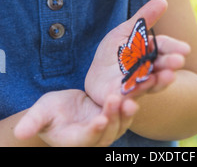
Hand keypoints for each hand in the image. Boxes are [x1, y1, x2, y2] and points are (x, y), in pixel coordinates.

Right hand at [14, 90, 138, 146]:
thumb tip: (20, 132)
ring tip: (129, 99)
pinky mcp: (114, 120)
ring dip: (125, 115)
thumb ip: (33, 122)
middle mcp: (92, 140)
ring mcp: (105, 132)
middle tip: (114, 99)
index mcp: (73, 140)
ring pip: (119, 127)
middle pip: (106, 133)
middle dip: (112, 118)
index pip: (86, 139)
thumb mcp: (40, 113)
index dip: (93, 131)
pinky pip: (124, 118)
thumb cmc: (50, 112)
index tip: (100, 120)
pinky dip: (130, 109)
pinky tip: (134, 96)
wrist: (65, 109)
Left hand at [85, 0, 190, 105]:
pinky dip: (132, 97)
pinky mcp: (119, 96)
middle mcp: (146, 69)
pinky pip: (126, 97)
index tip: (185, 49)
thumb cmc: (114, 51)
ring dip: (158, 81)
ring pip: (148, 83)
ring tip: (167, 77)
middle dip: (169, 64)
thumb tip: (163, 0)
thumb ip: (144, 18)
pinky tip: (135, 95)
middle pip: (159, 66)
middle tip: (179, 61)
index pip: (164, 48)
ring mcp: (134, 84)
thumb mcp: (126, 30)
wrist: (97, 76)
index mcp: (149, 52)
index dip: (174, 48)